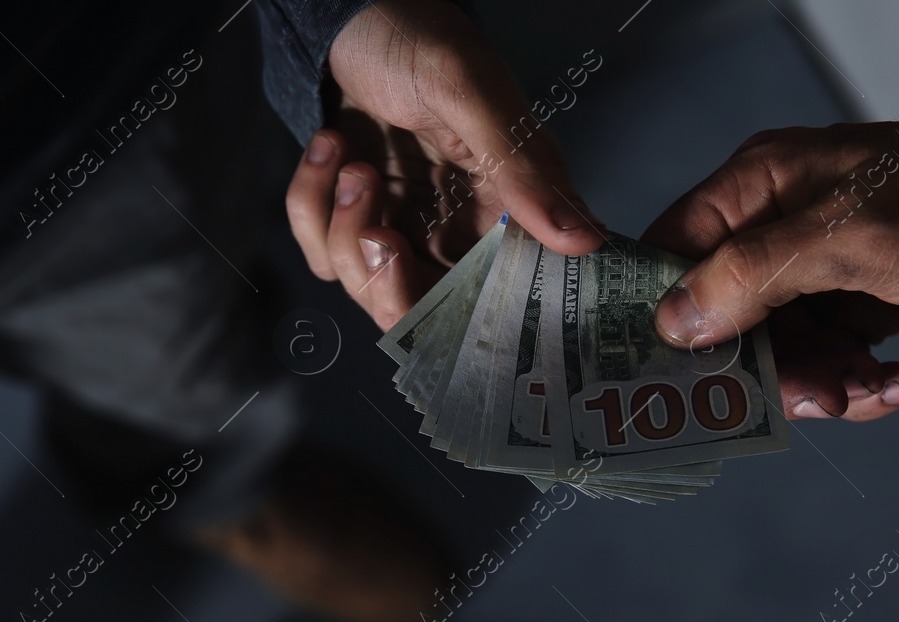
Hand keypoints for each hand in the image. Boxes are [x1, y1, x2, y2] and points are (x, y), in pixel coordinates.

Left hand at [286, 0, 603, 330]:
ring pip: (366, 287)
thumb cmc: (419, 37)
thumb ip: (522, 170)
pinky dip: (311, 203)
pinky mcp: (355, 223)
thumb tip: (586, 241)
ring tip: (350, 159)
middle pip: (423, 314)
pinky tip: (328, 149)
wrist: (348, 12)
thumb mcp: (471, 94)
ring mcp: (404, 230)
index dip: (459, 313)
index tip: (415, 267)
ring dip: (341, 225)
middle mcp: (459, 232)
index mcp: (507, 210)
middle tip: (375, 228)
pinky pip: (322, 253)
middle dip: (384, 280)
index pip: (498, 300)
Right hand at [644, 122, 898, 419]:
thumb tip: (674, 320)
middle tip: (818, 398)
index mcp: (759, 185)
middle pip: (726, 322)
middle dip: (767, 371)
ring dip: (823, 385)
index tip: (671, 379)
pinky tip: (897, 385)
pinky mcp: (857, 305)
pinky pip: (828, 361)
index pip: (672, 253)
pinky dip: (858, 383)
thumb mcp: (855, 238)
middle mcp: (777, 225)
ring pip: (780, 353)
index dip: (664, 317)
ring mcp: (818, 269)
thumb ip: (757, 274)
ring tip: (873, 391)